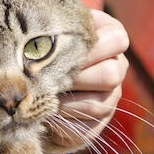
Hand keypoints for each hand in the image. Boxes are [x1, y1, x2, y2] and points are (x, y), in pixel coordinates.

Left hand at [45, 9, 128, 153]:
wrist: (37, 86)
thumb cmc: (44, 49)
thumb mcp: (50, 33)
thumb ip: (51, 27)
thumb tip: (36, 27)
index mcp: (111, 37)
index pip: (118, 39)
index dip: (91, 47)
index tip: (62, 50)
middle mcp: (117, 66)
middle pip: (111, 74)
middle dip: (75, 77)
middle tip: (48, 76)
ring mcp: (112, 97)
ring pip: (98, 103)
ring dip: (65, 101)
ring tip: (42, 94)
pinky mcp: (100, 123)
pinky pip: (88, 126)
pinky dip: (62, 119)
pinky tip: (46, 110)